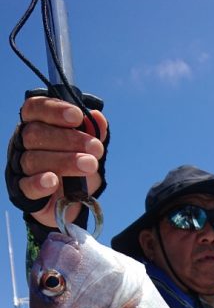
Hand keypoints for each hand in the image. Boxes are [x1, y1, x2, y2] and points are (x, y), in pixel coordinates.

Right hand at [13, 96, 107, 227]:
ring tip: (90, 165)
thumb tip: (98, 117)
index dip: (55, 110)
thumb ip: (93, 132)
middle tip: (96, 148)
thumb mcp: (88, 148)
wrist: (71, 199)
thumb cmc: (76, 165)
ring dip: (64, 161)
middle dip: (69, 139)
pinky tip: (54, 181)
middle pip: (35, 134)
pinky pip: (27, 185)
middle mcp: (24, 142)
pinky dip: (40, 183)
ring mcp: (21, 166)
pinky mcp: (23, 191)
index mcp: (37, 123)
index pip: (36, 108)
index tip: (78, 116)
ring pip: (33, 159)